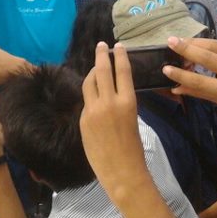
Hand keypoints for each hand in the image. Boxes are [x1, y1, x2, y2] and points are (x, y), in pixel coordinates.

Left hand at [80, 44, 148, 201]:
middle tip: (101, 45)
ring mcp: (93, 111)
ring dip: (92, 72)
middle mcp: (109, 103)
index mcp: (127, 102)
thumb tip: (110, 90)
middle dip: (101, 55)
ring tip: (95, 66)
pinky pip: (86, 101)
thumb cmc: (133, 148)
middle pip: (101, 70)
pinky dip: (90, 94)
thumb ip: (120, 102)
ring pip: (89, 83)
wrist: (121, 172)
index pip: (122, 71)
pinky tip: (93, 94)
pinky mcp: (83, 120)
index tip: (117, 46)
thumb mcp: (132, 119)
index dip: (119, 56)